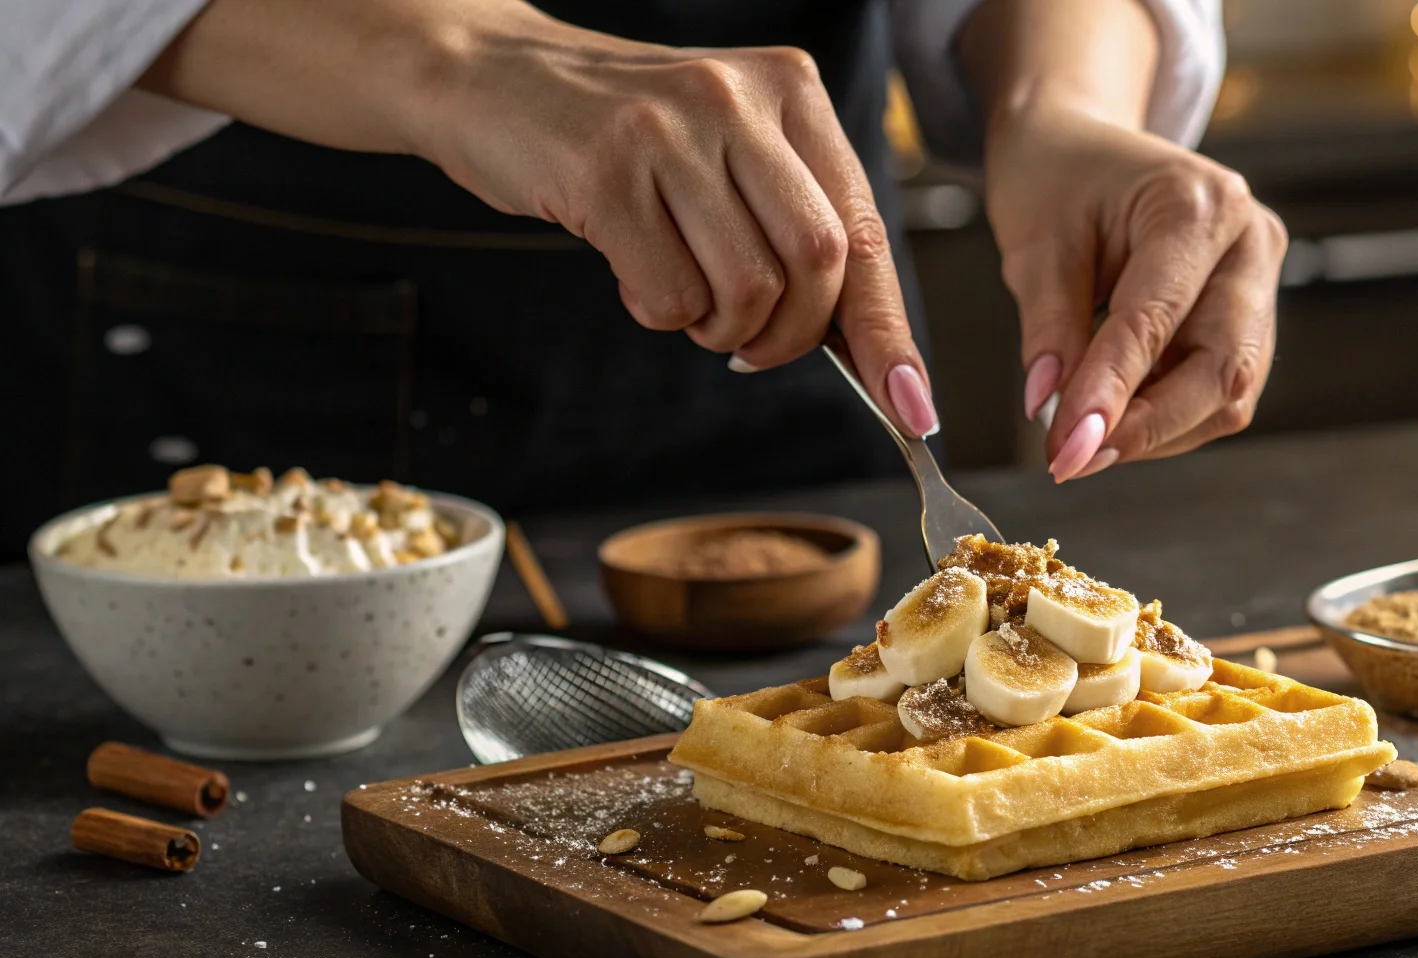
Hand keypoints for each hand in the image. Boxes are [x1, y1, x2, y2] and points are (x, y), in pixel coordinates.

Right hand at [411, 15, 937, 433]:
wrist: (488, 77)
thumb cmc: (621, 133)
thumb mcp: (726, 147)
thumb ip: (793, 220)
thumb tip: (868, 345)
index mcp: (789, 90)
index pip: (863, 229)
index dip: (888, 330)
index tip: (912, 405)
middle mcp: (738, 100)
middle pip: (817, 264)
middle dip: (792, 337)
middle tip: (751, 349)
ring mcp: (669, 131)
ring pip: (747, 288)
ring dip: (720, 330)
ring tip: (685, 299)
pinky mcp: (603, 172)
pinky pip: (668, 295)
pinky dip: (659, 315)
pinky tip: (633, 274)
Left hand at [983, 109, 1285, 480]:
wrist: (1079, 144)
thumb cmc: (1057, 177)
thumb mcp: (1035, 245)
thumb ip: (1049, 330)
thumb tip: (1050, 409)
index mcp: (1199, 205)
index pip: (1156, 320)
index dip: (1112, 394)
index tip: (1067, 448)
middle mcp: (1248, 244)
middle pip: (1223, 369)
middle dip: (1149, 428)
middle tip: (1073, 459)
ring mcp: (1258, 280)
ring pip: (1228, 392)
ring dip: (1156, 429)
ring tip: (1080, 434)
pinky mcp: (1248, 314)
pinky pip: (1216, 387)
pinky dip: (1163, 413)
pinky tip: (1112, 412)